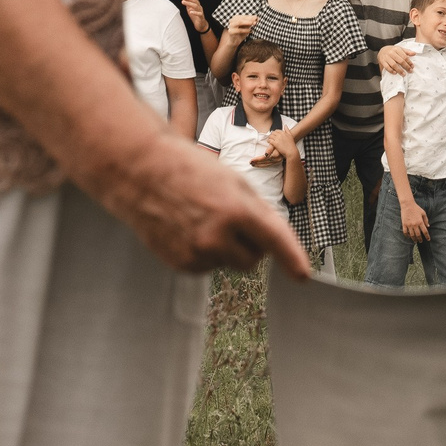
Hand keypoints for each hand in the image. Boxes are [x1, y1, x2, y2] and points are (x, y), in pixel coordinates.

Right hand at [99, 132, 312, 276]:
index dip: (292, 258)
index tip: (303, 275)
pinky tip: (187, 228)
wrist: (142, 172)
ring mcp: (197, 253)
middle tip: (229, 218)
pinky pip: (207, 265)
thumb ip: (258, 211)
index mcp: (236, 208)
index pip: (273, 239)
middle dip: (249, 244)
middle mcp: (217, 236)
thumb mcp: (232, 181)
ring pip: (228, 263)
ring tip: (200, 216)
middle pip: (253, 259)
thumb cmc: (189, 170)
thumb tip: (273, 241)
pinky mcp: (181, 264)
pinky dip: (203, 252)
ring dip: (223, 247)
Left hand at [179, 0, 206, 30]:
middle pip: (194, 0)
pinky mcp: (201, 17)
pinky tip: (191, 11)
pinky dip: (195, 12)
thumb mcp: (189, 8)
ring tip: (183, 2)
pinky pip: (199, 14)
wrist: (200, 24)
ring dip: (189, 3)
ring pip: (196, 6)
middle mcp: (199, 6)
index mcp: (196, 3)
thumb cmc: (195, 16)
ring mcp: (200, 11)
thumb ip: (187, 3)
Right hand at [222, 14, 256, 44]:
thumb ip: (251, 22)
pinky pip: (239, 30)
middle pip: (241, 19)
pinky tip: (250, 30)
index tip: (257, 18)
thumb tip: (257, 17)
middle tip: (255, 21)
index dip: (251, 17)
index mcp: (236, 18)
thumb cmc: (241, 33)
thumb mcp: (247, 27)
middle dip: (249, 19)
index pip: (244, 16)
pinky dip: (245, 30)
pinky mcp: (230, 31)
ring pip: (239, 22)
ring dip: (247, 23)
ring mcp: (230, 26)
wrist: (235, 41)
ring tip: (253, 24)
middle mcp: (232, 20)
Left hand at [264, 130, 297, 166]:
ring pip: (271, 136)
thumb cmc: (291, 145)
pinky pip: (270, 140)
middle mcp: (280, 135)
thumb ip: (287, 130)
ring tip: (269, 140)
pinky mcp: (275, 143)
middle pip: (273, 133)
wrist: (291, 151)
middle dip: (271, 135)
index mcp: (284, 133)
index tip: (274, 135)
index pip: (277, 130)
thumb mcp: (290, 136)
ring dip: (269, 138)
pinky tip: (269, 142)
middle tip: (270, 137)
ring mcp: (278, 139)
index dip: (274, 133)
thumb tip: (285, 125)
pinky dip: (268, 141)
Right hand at [378, 42, 416, 75]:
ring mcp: (386, 57)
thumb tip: (414, 53)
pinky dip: (391, 70)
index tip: (412, 66)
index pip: (404, 56)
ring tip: (404, 74)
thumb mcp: (400, 49)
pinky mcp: (382, 61)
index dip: (409, 62)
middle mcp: (391, 53)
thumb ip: (407, 51)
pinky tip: (395, 73)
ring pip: (394, 64)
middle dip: (406, 67)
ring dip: (399, 70)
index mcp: (397, 49)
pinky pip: (387, 67)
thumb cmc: (392, 50)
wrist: (382, 50)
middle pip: (400, 61)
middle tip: (410, 71)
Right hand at [400, 197, 428, 241]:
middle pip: (418, 235)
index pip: (425, 231)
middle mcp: (415, 224)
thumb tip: (428, 226)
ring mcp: (409, 225)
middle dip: (420, 239)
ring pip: (412, 235)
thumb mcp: (423, 213)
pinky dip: (407, 236)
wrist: (407, 205)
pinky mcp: (404, 224)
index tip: (428, 239)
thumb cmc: (416, 208)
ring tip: (415, 241)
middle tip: (421, 241)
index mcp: (420, 222)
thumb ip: (426, 220)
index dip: (427, 236)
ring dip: (414, 239)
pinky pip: (405, 232)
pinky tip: (408, 237)